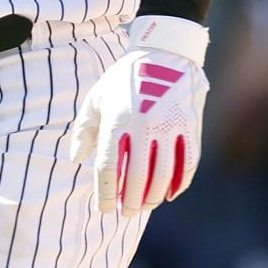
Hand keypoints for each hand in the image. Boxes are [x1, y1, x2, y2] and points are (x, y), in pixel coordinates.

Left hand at [70, 15, 210, 213]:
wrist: (164, 54)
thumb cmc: (123, 80)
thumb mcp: (96, 99)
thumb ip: (84, 130)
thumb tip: (77, 159)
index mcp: (118, 119)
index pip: (110, 166)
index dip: (106, 192)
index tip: (103, 208)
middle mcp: (145, 125)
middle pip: (138, 176)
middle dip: (131, 200)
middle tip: (125, 213)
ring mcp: (171, 127)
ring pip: (164, 175)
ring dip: (154, 197)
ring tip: (144, 206)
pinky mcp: (191, 127)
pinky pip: (187, 164)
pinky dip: (179, 184)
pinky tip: (169, 195)